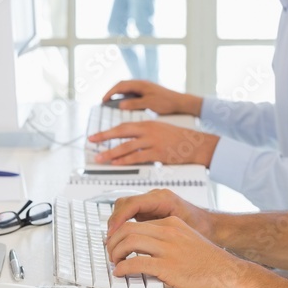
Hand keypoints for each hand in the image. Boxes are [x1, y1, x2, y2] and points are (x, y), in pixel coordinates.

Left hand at [88, 121, 218, 165]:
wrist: (196, 144)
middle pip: (121, 133)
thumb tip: (130, 139)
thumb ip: (145, 133)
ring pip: (126, 147)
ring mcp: (153, 142)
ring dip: (111, 153)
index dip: (107, 132)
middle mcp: (148, 131)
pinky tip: (116, 163)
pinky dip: (125, 160)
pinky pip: (137, 157)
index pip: (122, 127)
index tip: (95, 136)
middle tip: (91, 142)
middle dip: (104, 138)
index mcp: (147, 124)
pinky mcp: (158, 153)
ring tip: (100, 158)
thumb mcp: (160, 129)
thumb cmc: (179, 138)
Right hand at [102, 80, 201, 114]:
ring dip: (119, 95)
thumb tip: (120, 105)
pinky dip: (126, 98)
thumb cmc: (167, 102)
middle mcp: (141, 84)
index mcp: (141, 84)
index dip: (110, 92)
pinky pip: (132, 94)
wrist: (180, 102)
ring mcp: (144, 88)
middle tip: (105, 102)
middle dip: (112, 93)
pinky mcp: (147, 93)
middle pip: (122, 86)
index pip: (120, 85)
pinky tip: (125, 106)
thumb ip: (134, 104)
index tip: (103, 100)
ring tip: (112, 104)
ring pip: (127, 90)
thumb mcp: (149, 104)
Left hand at [105, 215, 247, 287]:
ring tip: (114, 262)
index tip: (115, 243)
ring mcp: (169, 248)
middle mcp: (169, 232)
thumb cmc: (209, 263)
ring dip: (115, 253)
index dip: (120, 233)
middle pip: (128, 228)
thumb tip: (145, 249)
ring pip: (129, 241)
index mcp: (173, 224)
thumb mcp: (187, 240)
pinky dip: (123, 268)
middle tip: (111, 253)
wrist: (227, 274)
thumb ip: (168, 240)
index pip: (137, 222)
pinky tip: (121, 273)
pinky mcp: (168, 267)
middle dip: (113, 241)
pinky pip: (136, 263)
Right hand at [107, 188, 213, 239]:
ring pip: (124, 210)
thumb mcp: (181, 230)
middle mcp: (154, 198)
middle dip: (114, 223)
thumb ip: (160, 232)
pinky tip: (123, 241)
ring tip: (114, 243)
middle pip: (123, 205)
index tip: (113, 234)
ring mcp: (150, 204)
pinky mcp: (149, 212)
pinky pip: (130, 215)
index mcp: (162, 198)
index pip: (132, 204)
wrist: (211, 226)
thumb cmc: (201, 227)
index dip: (119, 219)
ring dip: (117, 225)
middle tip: (111, 242)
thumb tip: (138, 241)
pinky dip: (123, 227)